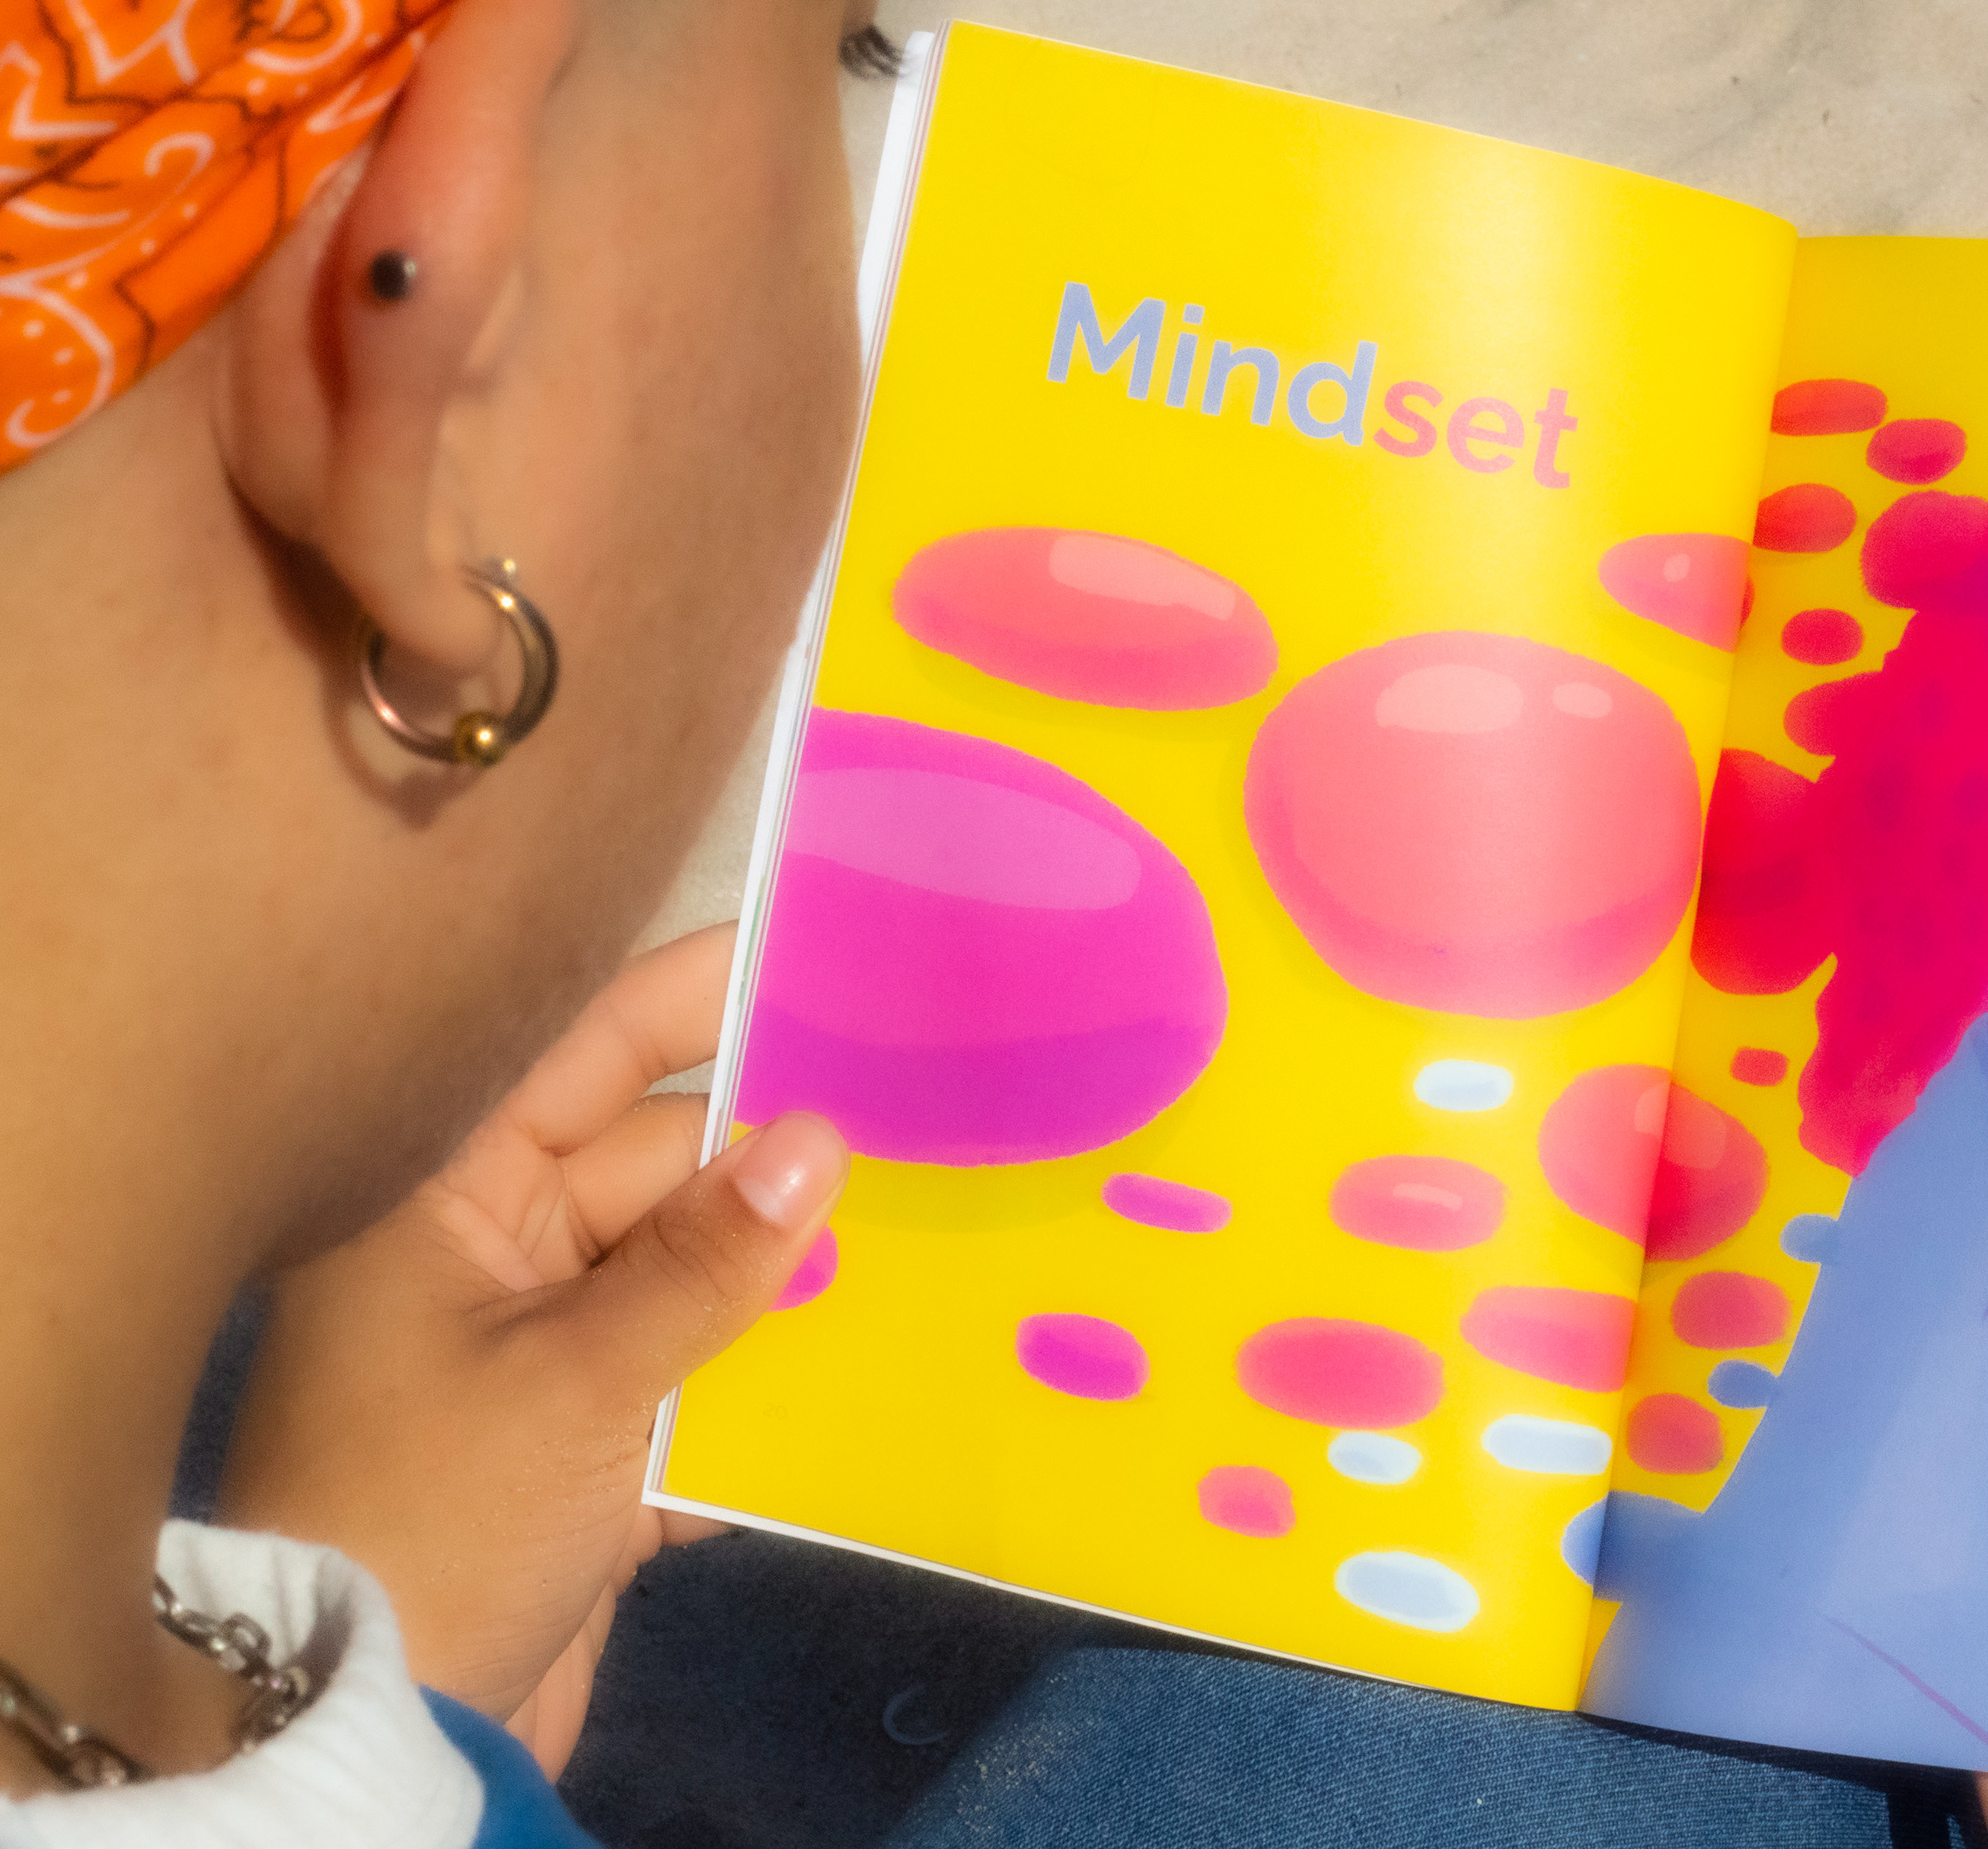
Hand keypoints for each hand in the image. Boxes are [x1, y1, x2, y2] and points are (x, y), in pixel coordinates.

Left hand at [217, 925, 845, 1772]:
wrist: (364, 1731)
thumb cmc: (435, 1521)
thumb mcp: (579, 1383)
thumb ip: (708, 1262)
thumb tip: (824, 1138)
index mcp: (441, 1200)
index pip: (578, 1056)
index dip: (694, 998)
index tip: (816, 949)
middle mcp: (485, 1256)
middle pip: (659, 1167)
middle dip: (775, 1156)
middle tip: (922, 1113)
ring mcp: (534, 1353)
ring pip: (689, 1273)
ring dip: (785, 1272)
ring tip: (930, 1223)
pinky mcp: (580, 1449)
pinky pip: (695, 1376)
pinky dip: (765, 1378)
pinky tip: (874, 1359)